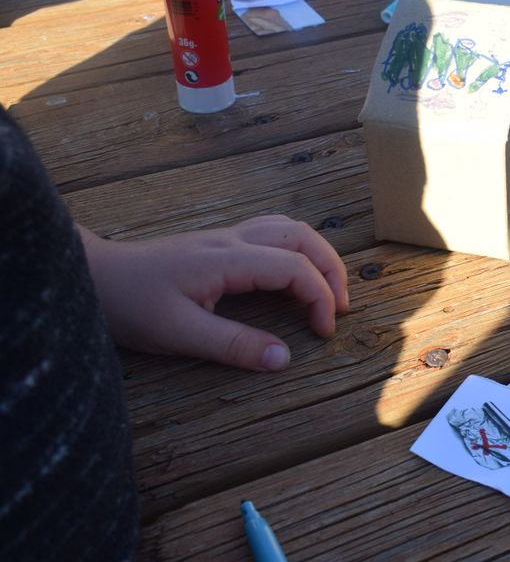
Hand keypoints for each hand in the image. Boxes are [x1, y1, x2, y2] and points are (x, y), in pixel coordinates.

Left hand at [78, 215, 349, 371]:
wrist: (92, 276)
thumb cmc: (129, 304)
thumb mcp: (178, 333)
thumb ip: (233, 345)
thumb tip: (283, 358)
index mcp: (228, 259)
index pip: (295, 267)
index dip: (320, 298)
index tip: (323, 333)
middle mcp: (233, 239)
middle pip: (302, 237)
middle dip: (331, 269)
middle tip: (341, 308)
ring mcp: (226, 237)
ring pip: (290, 228)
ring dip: (317, 255)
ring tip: (328, 289)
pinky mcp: (218, 243)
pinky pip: (273, 232)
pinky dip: (298, 249)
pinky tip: (294, 272)